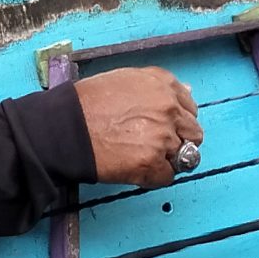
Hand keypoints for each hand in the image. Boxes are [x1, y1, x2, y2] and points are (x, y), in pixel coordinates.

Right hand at [76, 67, 199, 189]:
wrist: (65, 127)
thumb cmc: (85, 103)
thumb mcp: (125, 80)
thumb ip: (157, 87)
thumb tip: (186, 93)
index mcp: (162, 86)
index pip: (190, 107)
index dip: (178, 120)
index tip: (167, 127)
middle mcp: (168, 109)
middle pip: (193, 133)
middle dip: (179, 141)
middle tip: (156, 146)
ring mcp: (162, 137)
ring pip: (184, 156)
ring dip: (166, 160)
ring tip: (141, 157)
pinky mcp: (152, 162)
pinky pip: (167, 176)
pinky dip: (154, 177)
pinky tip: (136, 169)